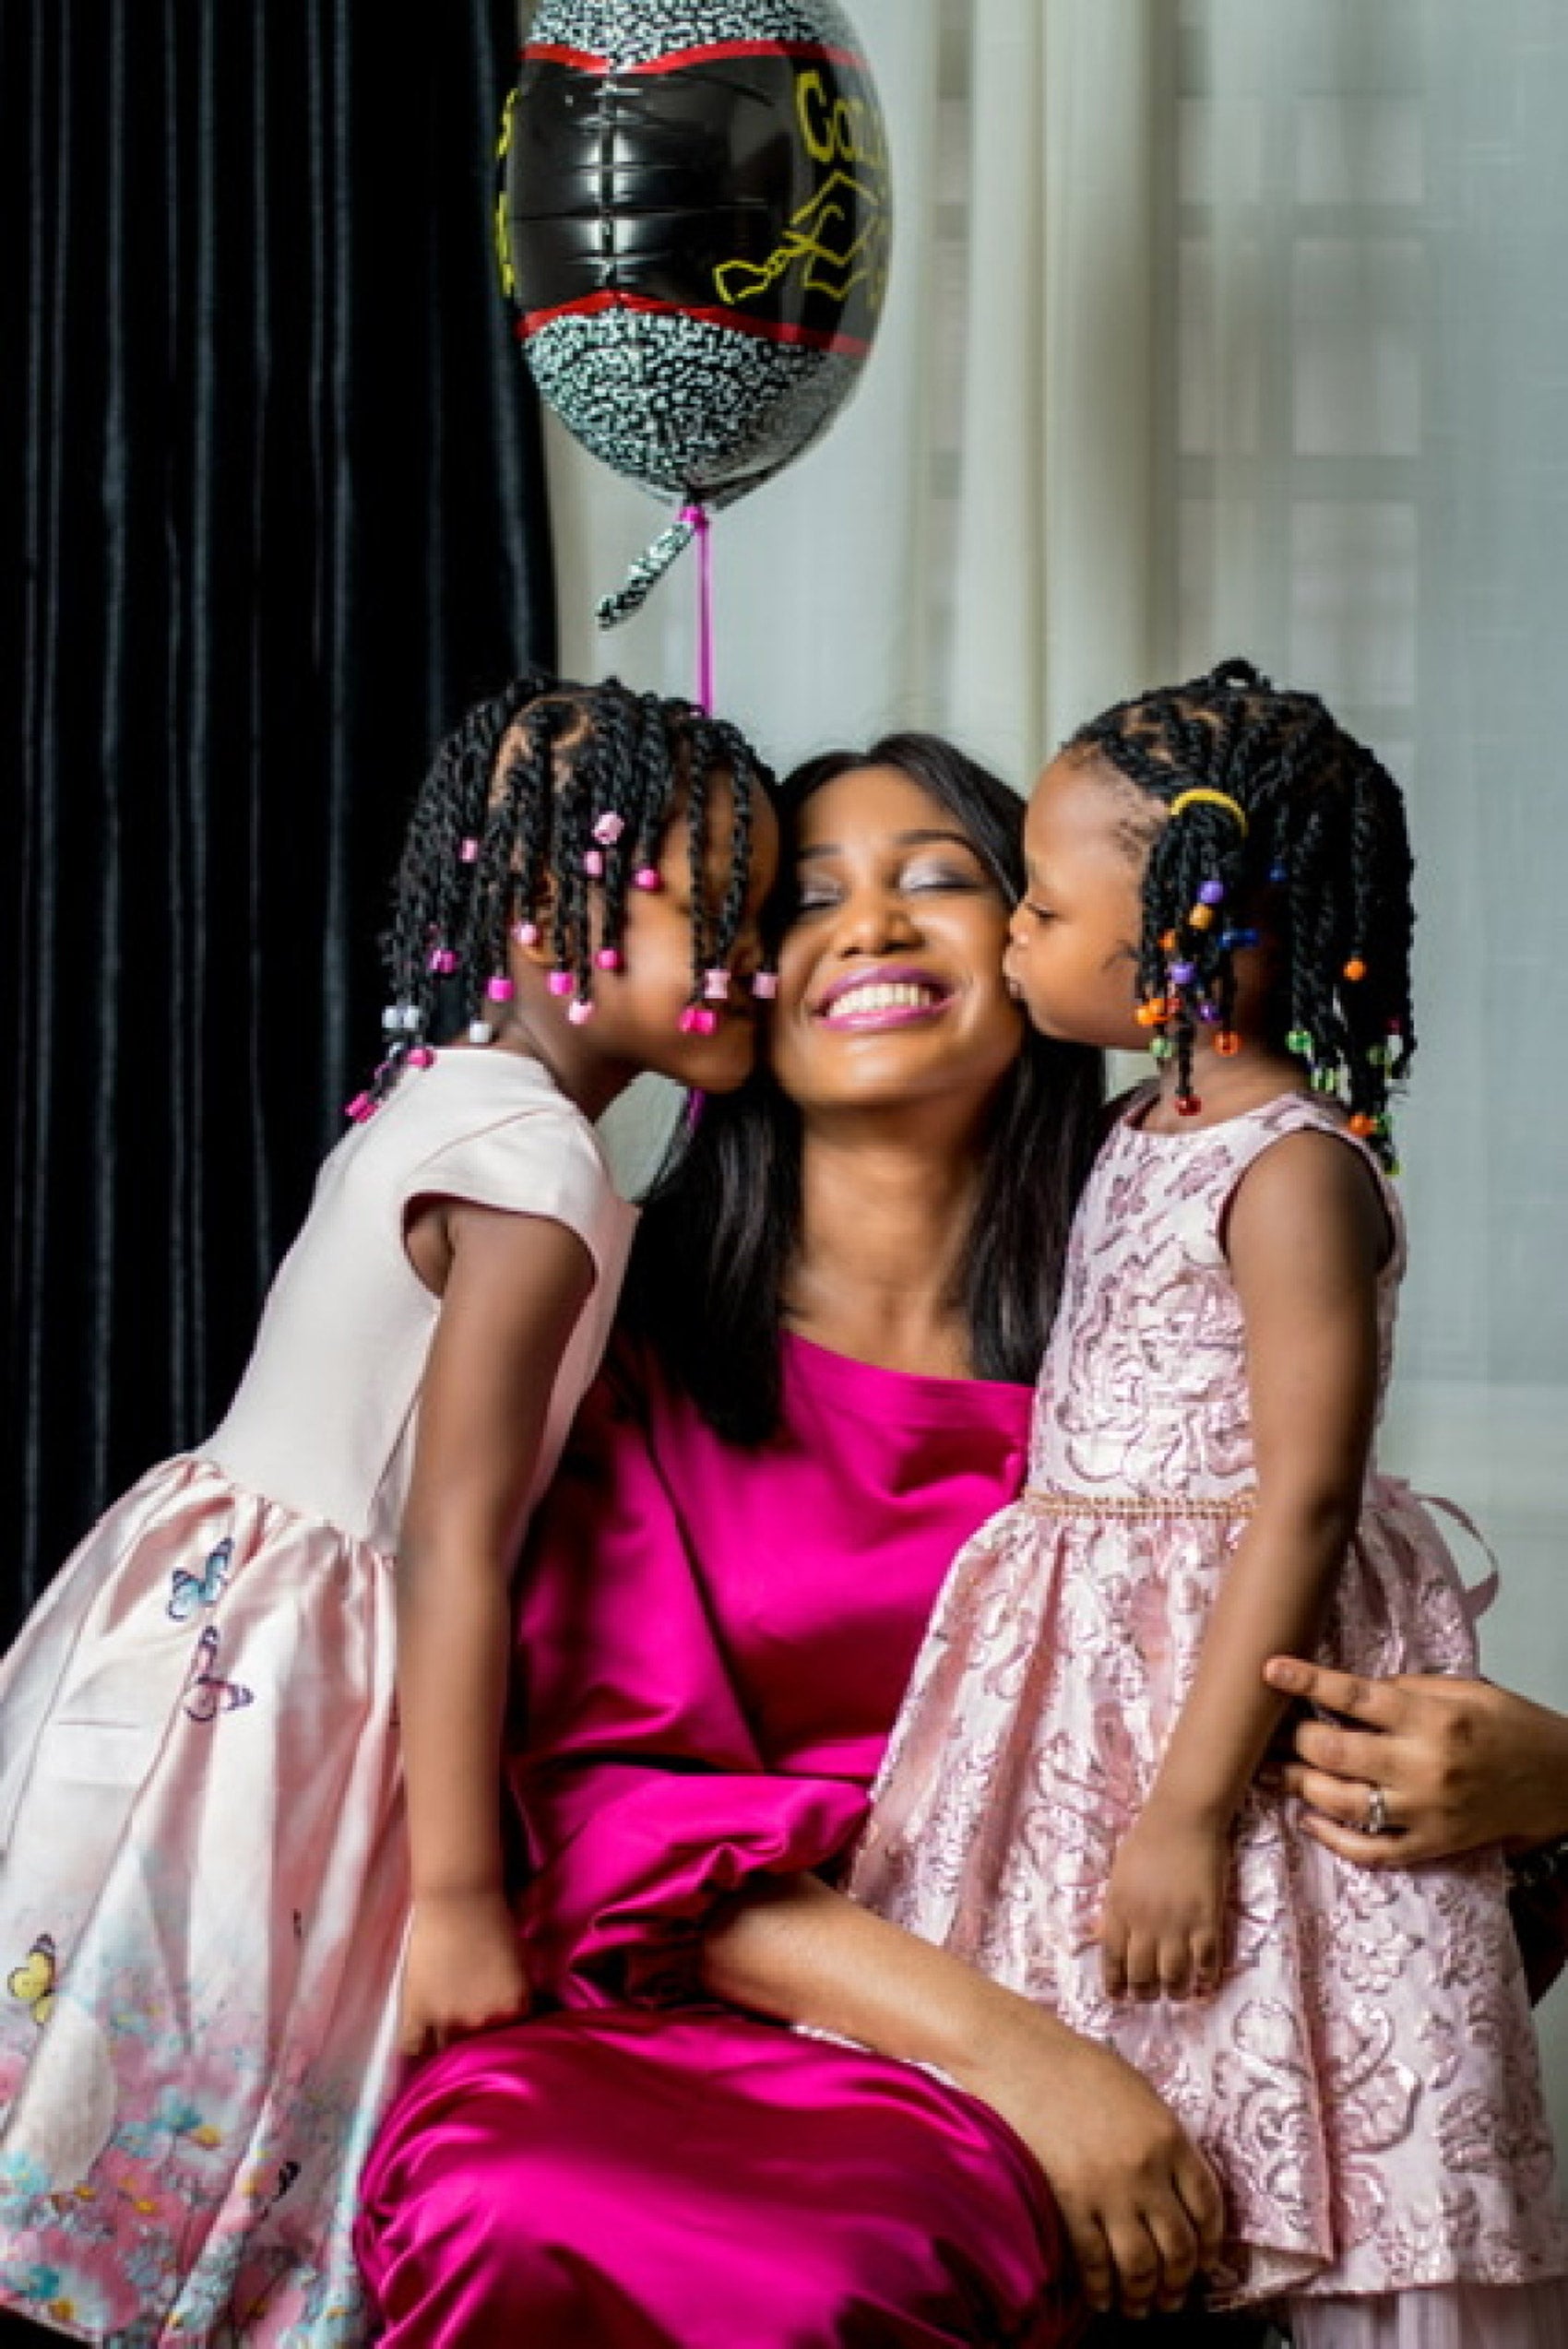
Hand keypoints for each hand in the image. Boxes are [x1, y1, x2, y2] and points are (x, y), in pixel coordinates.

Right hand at [399, 1888, 531, 2058]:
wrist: (459, 1898)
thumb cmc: (495, 1920)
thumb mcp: (521, 1962)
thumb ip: (518, 1996)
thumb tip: (515, 2016)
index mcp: (513, 2009)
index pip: (512, 2038)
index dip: (503, 2030)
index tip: (495, 2025)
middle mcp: (483, 2021)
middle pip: (479, 2048)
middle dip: (476, 2038)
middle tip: (468, 2021)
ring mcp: (448, 2020)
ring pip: (447, 2052)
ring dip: (447, 2042)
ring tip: (446, 2028)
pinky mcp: (417, 2012)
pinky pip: (414, 2047)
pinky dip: (418, 2045)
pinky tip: (423, 2037)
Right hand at [965, 2018, 1224, 2320]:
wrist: (1025, 2057)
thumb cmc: (1083, 2067)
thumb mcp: (1143, 2095)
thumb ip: (1167, 2142)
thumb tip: (1180, 2189)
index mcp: (1170, 2138)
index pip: (1207, 2207)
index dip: (1210, 2244)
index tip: (1205, 2262)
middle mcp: (1146, 2170)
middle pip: (1178, 2246)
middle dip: (1180, 2281)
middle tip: (1174, 2296)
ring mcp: (1106, 2189)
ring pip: (1140, 2264)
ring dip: (1145, 2294)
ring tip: (1142, 2306)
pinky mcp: (1069, 2201)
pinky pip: (1093, 2261)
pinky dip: (1101, 2288)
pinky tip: (1103, 2298)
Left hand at [1098, 1807, 1229, 2000]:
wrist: (1184, 1818)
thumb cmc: (1147, 1841)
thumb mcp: (1118, 1875)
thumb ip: (1113, 1909)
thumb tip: (1102, 1938)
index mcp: (1119, 1909)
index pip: (1111, 1958)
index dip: (1114, 1983)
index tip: (1118, 1997)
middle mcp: (1145, 1922)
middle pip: (1141, 1974)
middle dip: (1143, 1992)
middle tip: (1148, 1996)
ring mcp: (1178, 1923)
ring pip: (1173, 1976)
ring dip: (1173, 1991)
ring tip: (1175, 1993)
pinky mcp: (1208, 1920)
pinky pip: (1207, 1963)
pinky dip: (1205, 1980)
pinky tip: (1203, 1986)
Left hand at [1264, 1656, 1567, 1863]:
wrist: (1562, 1780)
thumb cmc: (1512, 1726)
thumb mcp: (1465, 1689)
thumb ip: (1406, 1688)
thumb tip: (1348, 1691)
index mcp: (1433, 1717)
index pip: (1354, 1696)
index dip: (1306, 1682)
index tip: (1270, 1669)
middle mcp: (1425, 1766)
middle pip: (1335, 1752)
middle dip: (1293, 1738)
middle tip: (1272, 1729)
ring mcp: (1426, 1812)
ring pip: (1341, 1803)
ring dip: (1298, 1785)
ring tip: (1273, 1771)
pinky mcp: (1433, 1846)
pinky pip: (1370, 1851)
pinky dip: (1331, 1838)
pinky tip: (1308, 1818)